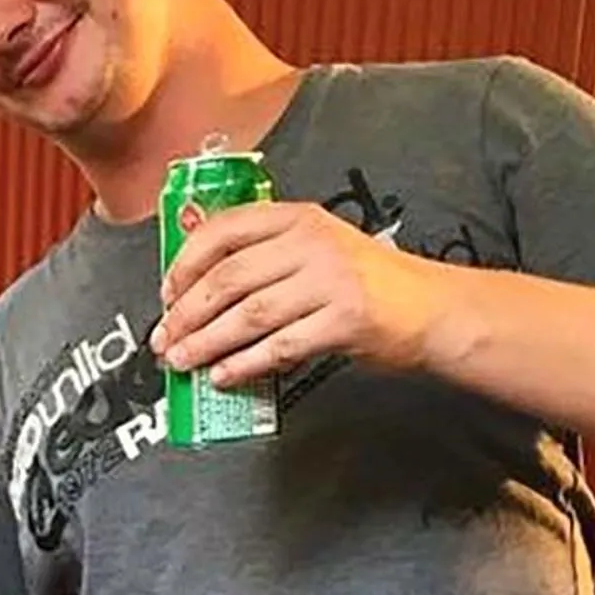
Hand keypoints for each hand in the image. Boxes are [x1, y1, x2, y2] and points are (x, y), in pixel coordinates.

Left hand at [153, 200, 449, 389]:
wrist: (430, 307)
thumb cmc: (368, 283)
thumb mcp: (316, 250)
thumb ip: (266, 259)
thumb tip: (199, 292)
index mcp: (298, 218)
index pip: (225, 230)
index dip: (186, 263)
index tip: (166, 294)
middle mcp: (311, 243)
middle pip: (228, 277)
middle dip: (187, 313)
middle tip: (164, 339)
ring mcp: (329, 280)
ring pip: (248, 314)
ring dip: (207, 342)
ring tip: (182, 361)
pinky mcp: (344, 320)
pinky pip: (280, 346)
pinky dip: (245, 364)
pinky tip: (223, 375)